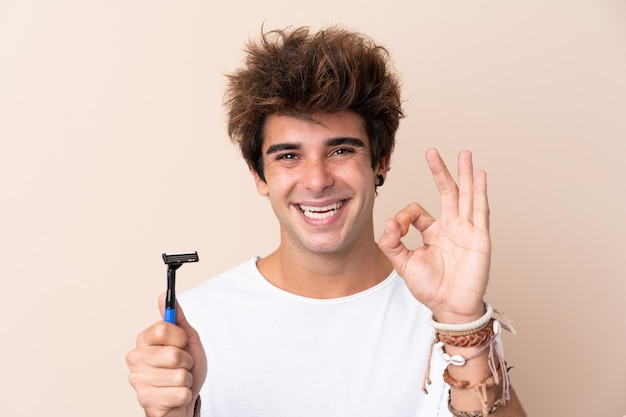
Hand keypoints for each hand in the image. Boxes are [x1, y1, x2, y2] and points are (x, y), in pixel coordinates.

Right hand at [126, 294, 206, 416]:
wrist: (183, 401)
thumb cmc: (185, 368)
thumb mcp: (187, 339)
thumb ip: (177, 318)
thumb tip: (164, 295)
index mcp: (144, 340)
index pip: (163, 328)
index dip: (180, 337)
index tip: (182, 342)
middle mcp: (136, 357)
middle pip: (174, 354)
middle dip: (187, 361)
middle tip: (182, 365)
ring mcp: (137, 379)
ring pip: (179, 375)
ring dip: (186, 380)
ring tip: (178, 381)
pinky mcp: (144, 399)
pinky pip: (179, 393)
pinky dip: (184, 394)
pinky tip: (174, 395)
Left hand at [378, 148, 490, 322]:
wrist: (450, 306)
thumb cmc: (430, 287)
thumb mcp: (403, 264)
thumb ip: (391, 243)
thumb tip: (388, 221)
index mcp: (433, 232)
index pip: (417, 211)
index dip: (404, 216)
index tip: (397, 228)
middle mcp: (451, 227)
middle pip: (447, 192)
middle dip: (440, 172)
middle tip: (432, 152)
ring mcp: (466, 230)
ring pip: (466, 195)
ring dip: (465, 174)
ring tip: (464, 154)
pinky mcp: (479, 237)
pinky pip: (480, 210)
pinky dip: (480, 192)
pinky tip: (479, 175)